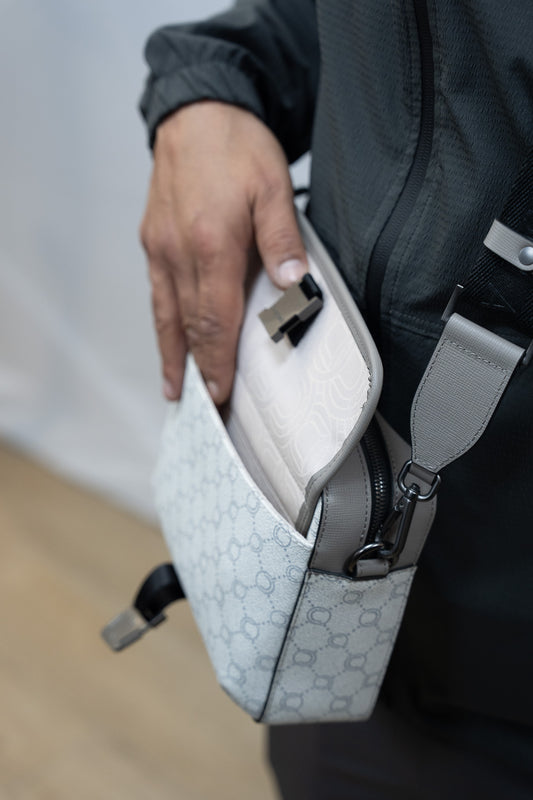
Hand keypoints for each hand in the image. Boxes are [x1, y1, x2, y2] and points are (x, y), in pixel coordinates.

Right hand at [140, 101, 307, 404]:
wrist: (197, 109)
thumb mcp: (273, 186)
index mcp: (212, 244)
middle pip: (190, 326)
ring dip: (172, 356)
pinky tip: (167, 341)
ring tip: (176, 391)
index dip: (218, 362)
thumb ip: (282, 240)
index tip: (221, 394)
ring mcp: (161, 248)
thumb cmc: (237, 146)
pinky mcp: (153, 240)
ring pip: (166, 315)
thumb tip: (295, 287)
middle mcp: (179, 252)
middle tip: (206, 408)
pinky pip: (158, 294)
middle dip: (199, 370)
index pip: (216, 319)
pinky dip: (163, 325)